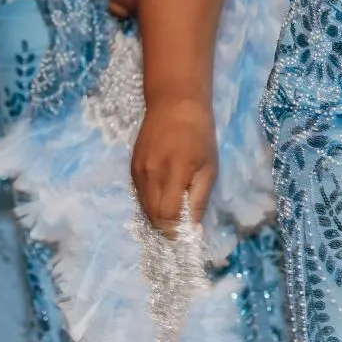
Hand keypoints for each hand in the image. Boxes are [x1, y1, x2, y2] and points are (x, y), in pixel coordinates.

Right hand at [131, 96, 216, 231]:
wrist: (174, 103)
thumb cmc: (199, 135)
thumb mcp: (209, 167)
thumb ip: (199, 199)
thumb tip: (193, 230)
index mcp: (173, 173)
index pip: (168, 216)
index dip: (177, 232)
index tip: (187, 238)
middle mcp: (151, 174)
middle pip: (153, 216)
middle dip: (167, 229)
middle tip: (181, 231)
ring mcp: (138, 170)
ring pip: (144, 208)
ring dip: (158, 218)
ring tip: (173, 216)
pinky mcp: (132, 166)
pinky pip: (139, 195)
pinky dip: (150, 204)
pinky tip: (163, 199)